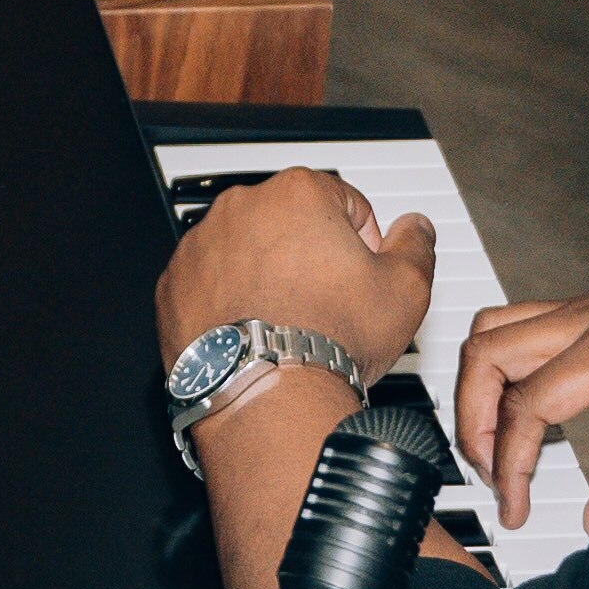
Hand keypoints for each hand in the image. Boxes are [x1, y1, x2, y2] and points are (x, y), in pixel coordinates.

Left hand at [154, 168, 434, 406]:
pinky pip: (208, 284)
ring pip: (245, 251)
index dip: (363, 243)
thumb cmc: (332, 340)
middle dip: (309, 254)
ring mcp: (199, 245)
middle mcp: (241, 208)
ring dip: (265, 275)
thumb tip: (415, 227)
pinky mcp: (172, 285)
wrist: (268, 395)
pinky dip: (227, 301)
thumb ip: (416, 245)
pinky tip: (253, 332)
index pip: (344, 202)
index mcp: (298, 193)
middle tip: (327, 303)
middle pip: (289, 223)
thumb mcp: (406, 289)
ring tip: (289, 322)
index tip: (361, 275)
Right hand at [448, 259, 588, 527]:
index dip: (511, 462)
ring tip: (496, 444)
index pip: (529, 402)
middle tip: (494, 476)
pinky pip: (520, 326)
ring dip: (479, 387)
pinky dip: (502, 367)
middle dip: (473, 421)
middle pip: (487, 354)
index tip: (518, 504)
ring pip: (493, 330)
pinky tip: (526, 409)